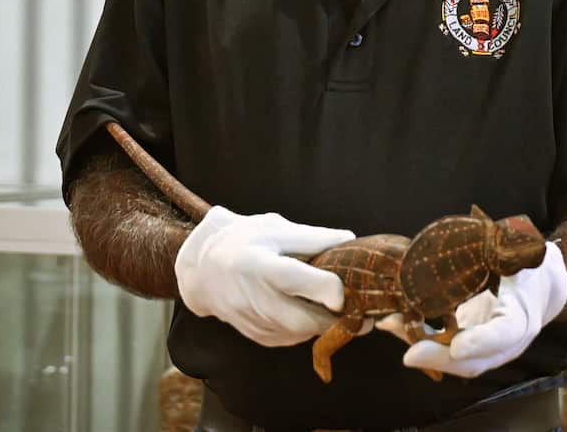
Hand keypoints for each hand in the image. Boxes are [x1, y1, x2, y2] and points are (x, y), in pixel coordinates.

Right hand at [174, 205, 355, 346]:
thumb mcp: (275, 229)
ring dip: (326, 326)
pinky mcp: (257, 336)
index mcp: (259, 265)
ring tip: (345, 312)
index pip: (300, 282)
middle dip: (337, 320)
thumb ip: (313, 238)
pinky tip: (316, 314)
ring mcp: (253, 322)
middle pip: (304, 320)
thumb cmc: (244, 241)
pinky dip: (309, 329)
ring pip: (301, 333)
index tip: (350, 287)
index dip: (330, 289)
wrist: (202, 270)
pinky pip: (292, 338)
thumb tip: (350, 241)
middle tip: (364, 314)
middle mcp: (254, 298)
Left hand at [378, 241, 566, 377]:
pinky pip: (448, 352)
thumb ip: (501, 248)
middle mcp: (509, 341)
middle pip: (476, 361)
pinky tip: (395, 324)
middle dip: (440, 358)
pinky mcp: (474, 345)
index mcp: (523, 313)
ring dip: (424, 353)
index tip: (456, 347)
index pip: (506, 333)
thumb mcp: (519, 254)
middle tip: (409, 353)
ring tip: (392, 328)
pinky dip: (421, 343)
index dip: (481, 342)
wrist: (542, 286)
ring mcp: (491, 349)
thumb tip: (478, 222)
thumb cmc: (526, 265)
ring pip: (459, 363)